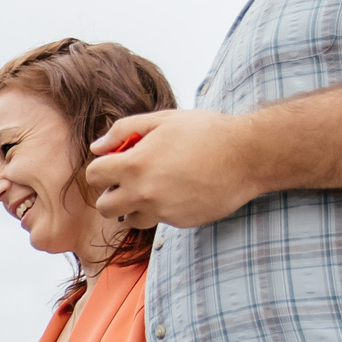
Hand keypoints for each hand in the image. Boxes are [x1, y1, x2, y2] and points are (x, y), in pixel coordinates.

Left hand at [87, 110, 265, 229]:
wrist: (248, 155)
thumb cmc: (207, 132)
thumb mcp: (163, 120)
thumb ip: (124, 130)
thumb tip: (97, 147)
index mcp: (135, 164)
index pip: (94, 176)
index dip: (101, 168)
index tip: (114, 164)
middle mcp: (144, 192)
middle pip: (104, 206)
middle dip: (112, 192)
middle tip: (129, 180)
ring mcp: (161, 211)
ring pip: (129, 218)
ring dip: (134, 206)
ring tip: (155, 187)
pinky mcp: (179, 222)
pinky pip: (158, 220)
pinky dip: (162, 209)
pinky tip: (180, 191)